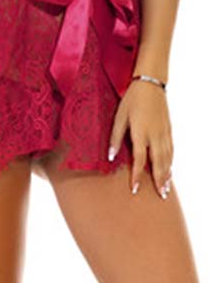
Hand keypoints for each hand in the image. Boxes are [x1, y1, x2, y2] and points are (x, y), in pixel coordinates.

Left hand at [108, 80, 172, 198]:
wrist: (150, 85)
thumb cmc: (131, 100)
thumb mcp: (119, 116)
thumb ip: (115, 137)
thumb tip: (110, 156)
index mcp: (141, 133)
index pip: (139, 160)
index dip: (137, 176)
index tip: (134, 189)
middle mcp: (155, 136)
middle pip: (159, 164)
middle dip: (159, 181)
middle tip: (160, 197)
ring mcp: (164, 134)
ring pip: (168, 159)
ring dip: (167, 175)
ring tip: (165, 189)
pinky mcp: (169, 130)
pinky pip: (171, 151)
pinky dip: (171, 163)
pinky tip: (169, 170)